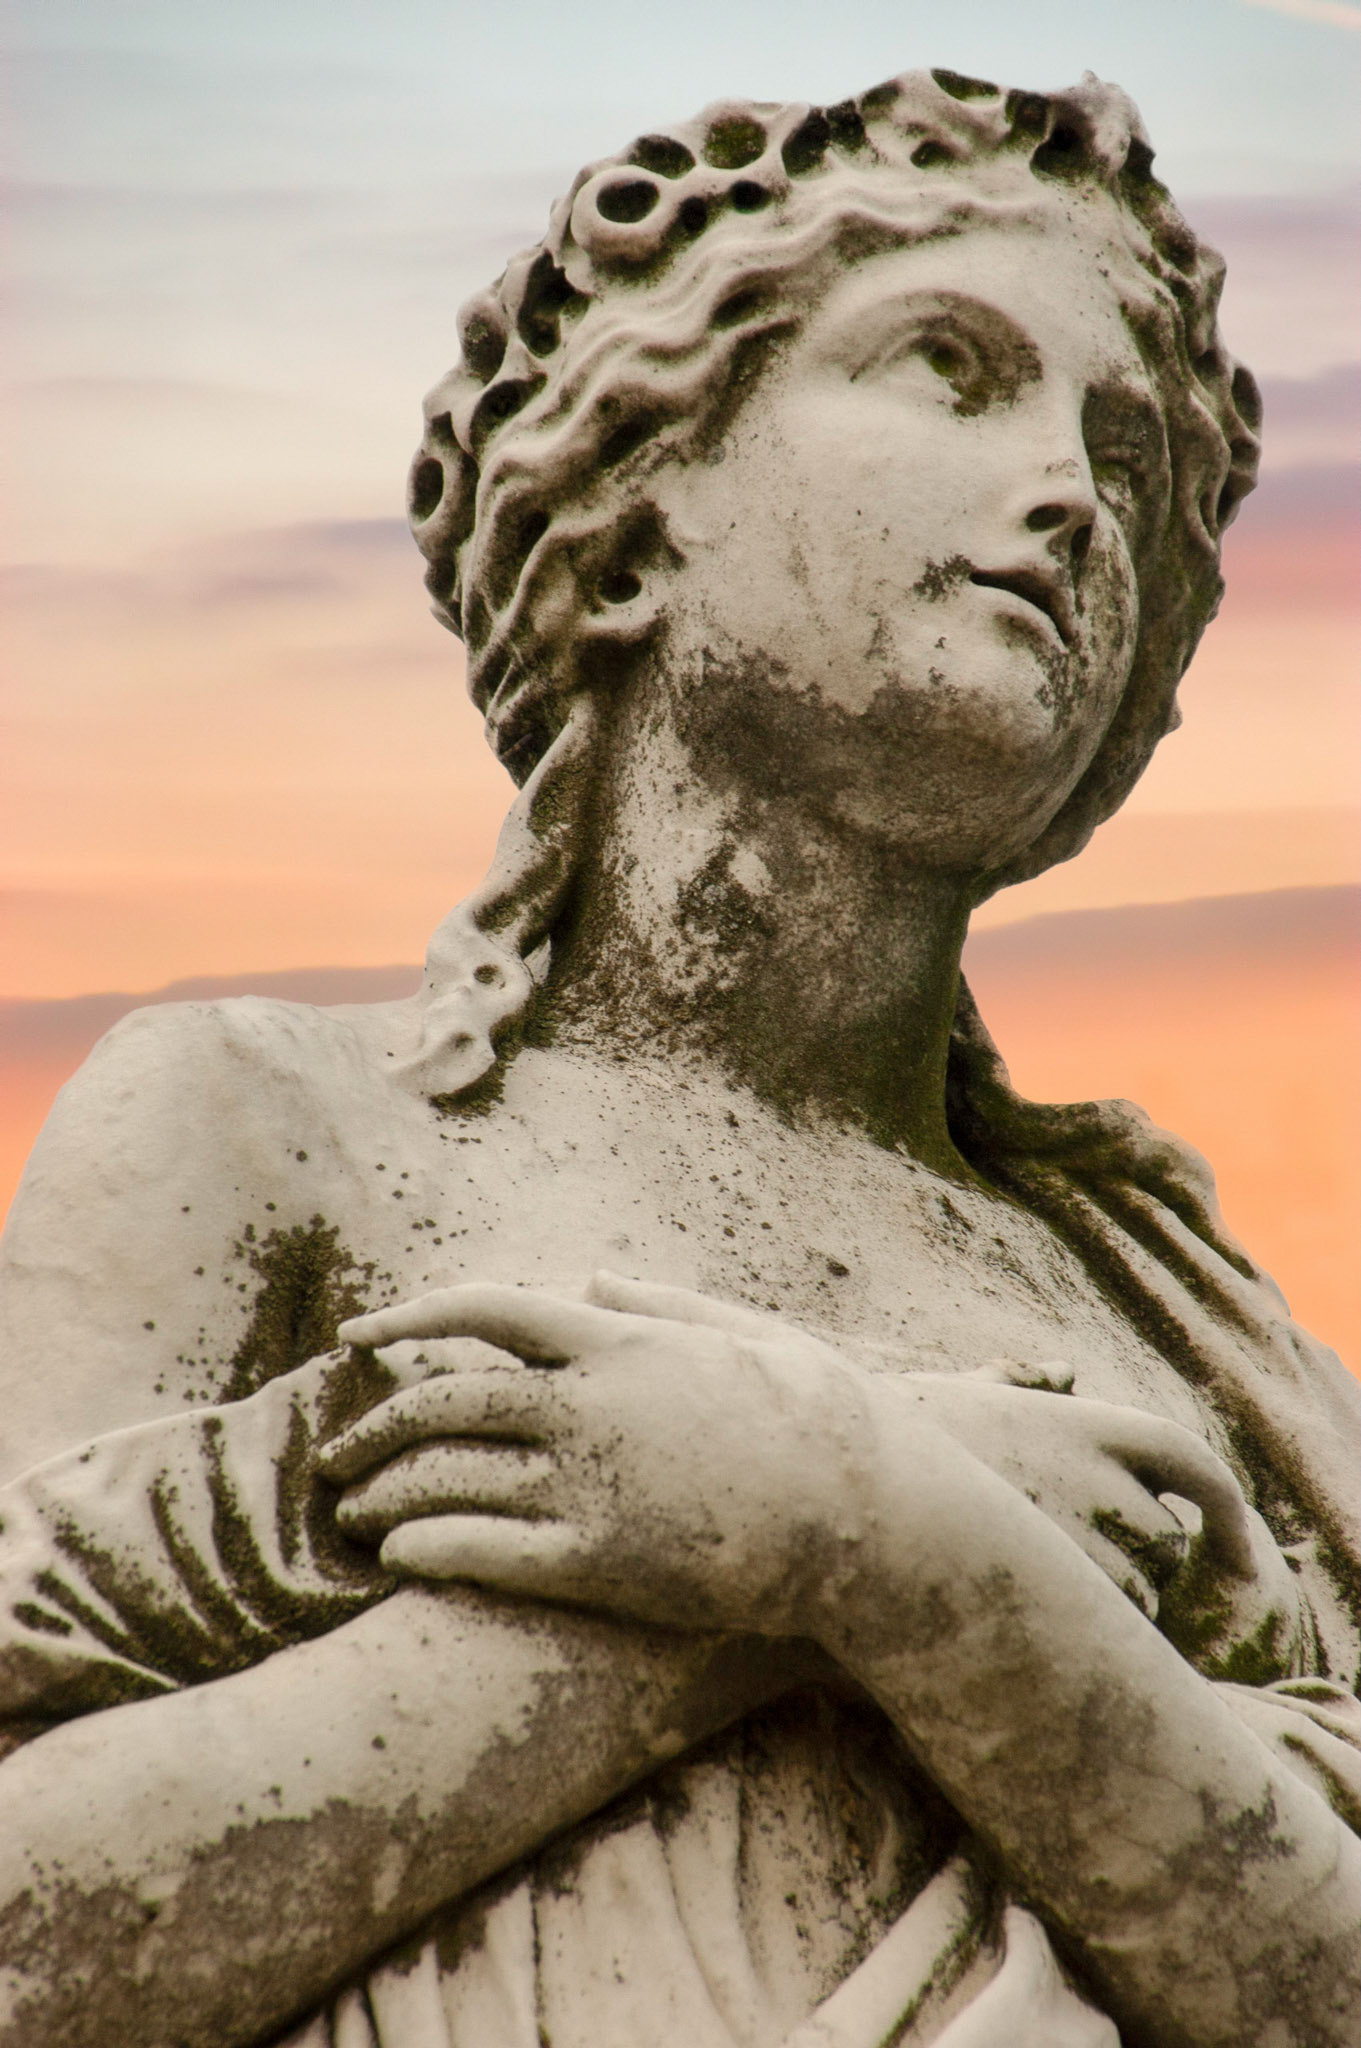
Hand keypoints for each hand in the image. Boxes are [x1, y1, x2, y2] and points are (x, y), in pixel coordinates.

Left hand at [319, 1274, 882, 1636]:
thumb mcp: (743, 1333)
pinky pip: (488, 1554)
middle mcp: (592, 1408)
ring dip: (387, 1493)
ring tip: (351, 1514)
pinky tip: (396, 1558)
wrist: (868, 1517)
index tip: (357, 1337)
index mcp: (619, 1344)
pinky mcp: (603, 1564)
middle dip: (378, 1423)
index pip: (486, 1311)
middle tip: (336, 1452)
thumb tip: (592, 1281)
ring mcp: (593, 1486)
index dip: (410, 1316)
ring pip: (453, 1479)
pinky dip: (430, 1550)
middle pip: (449, 1401)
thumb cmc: (816, 1415)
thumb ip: (658, 1303)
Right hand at [891, 1369, 1303, 1673]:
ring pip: (1139, 1594)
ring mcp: (1081, 1538)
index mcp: (1080, 1423)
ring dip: (1102, 1601)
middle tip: (1061, 1559)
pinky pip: (1101, 1632)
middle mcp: (1095, 1476)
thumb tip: (1060, 1373)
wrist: (837, 1485)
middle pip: (1164, 1539)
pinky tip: (1014, 1614)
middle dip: (1132, 1557)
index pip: (1189, 1458)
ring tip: (1017, 1584)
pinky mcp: (1058, 1596)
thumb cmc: (887, 1440)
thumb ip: (1018, 1382)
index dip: (1226, 1506)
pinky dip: (1079, 1635)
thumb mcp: (960, 1391)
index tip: (1245, 1548)